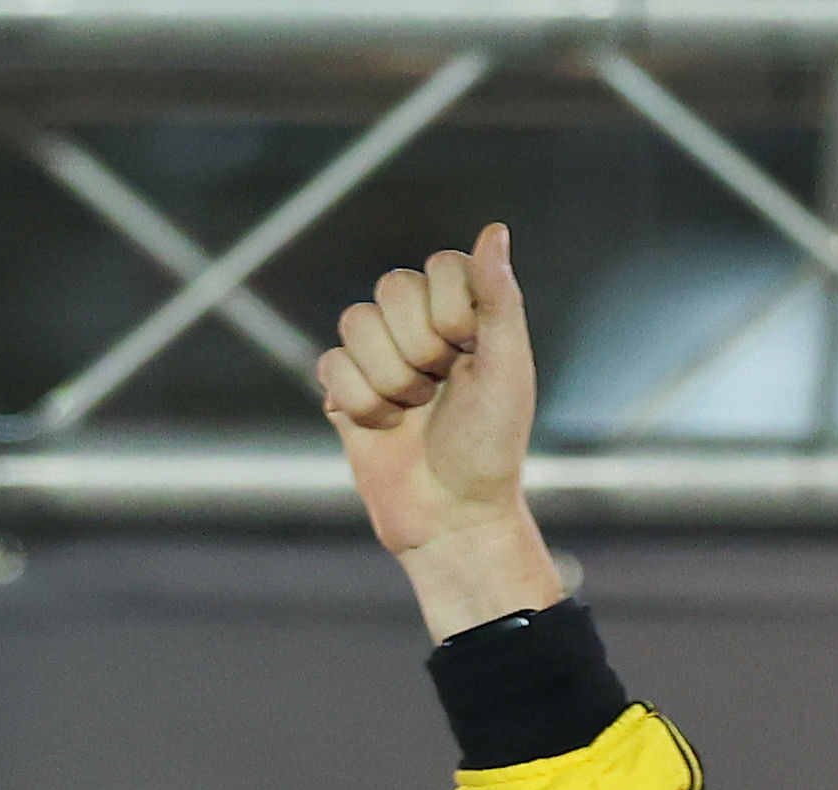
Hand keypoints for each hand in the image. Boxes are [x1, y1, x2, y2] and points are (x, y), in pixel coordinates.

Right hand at [320, 223, 563, 638]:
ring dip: (391, 378)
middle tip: (442, 387)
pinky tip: (385, 428)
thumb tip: (495, 228)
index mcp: (463, 315)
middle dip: (421, 346)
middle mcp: (418, 327)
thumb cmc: (491, 444)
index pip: (439, 266)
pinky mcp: (342, 387)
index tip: (470, 351)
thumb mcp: (508, 368)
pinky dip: (361, 403)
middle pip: (392, 286)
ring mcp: (377, 355)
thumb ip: (498, 297)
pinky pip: (330, 365)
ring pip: (355, 322)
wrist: (453, 513)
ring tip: (415, 411)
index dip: (453, 309)